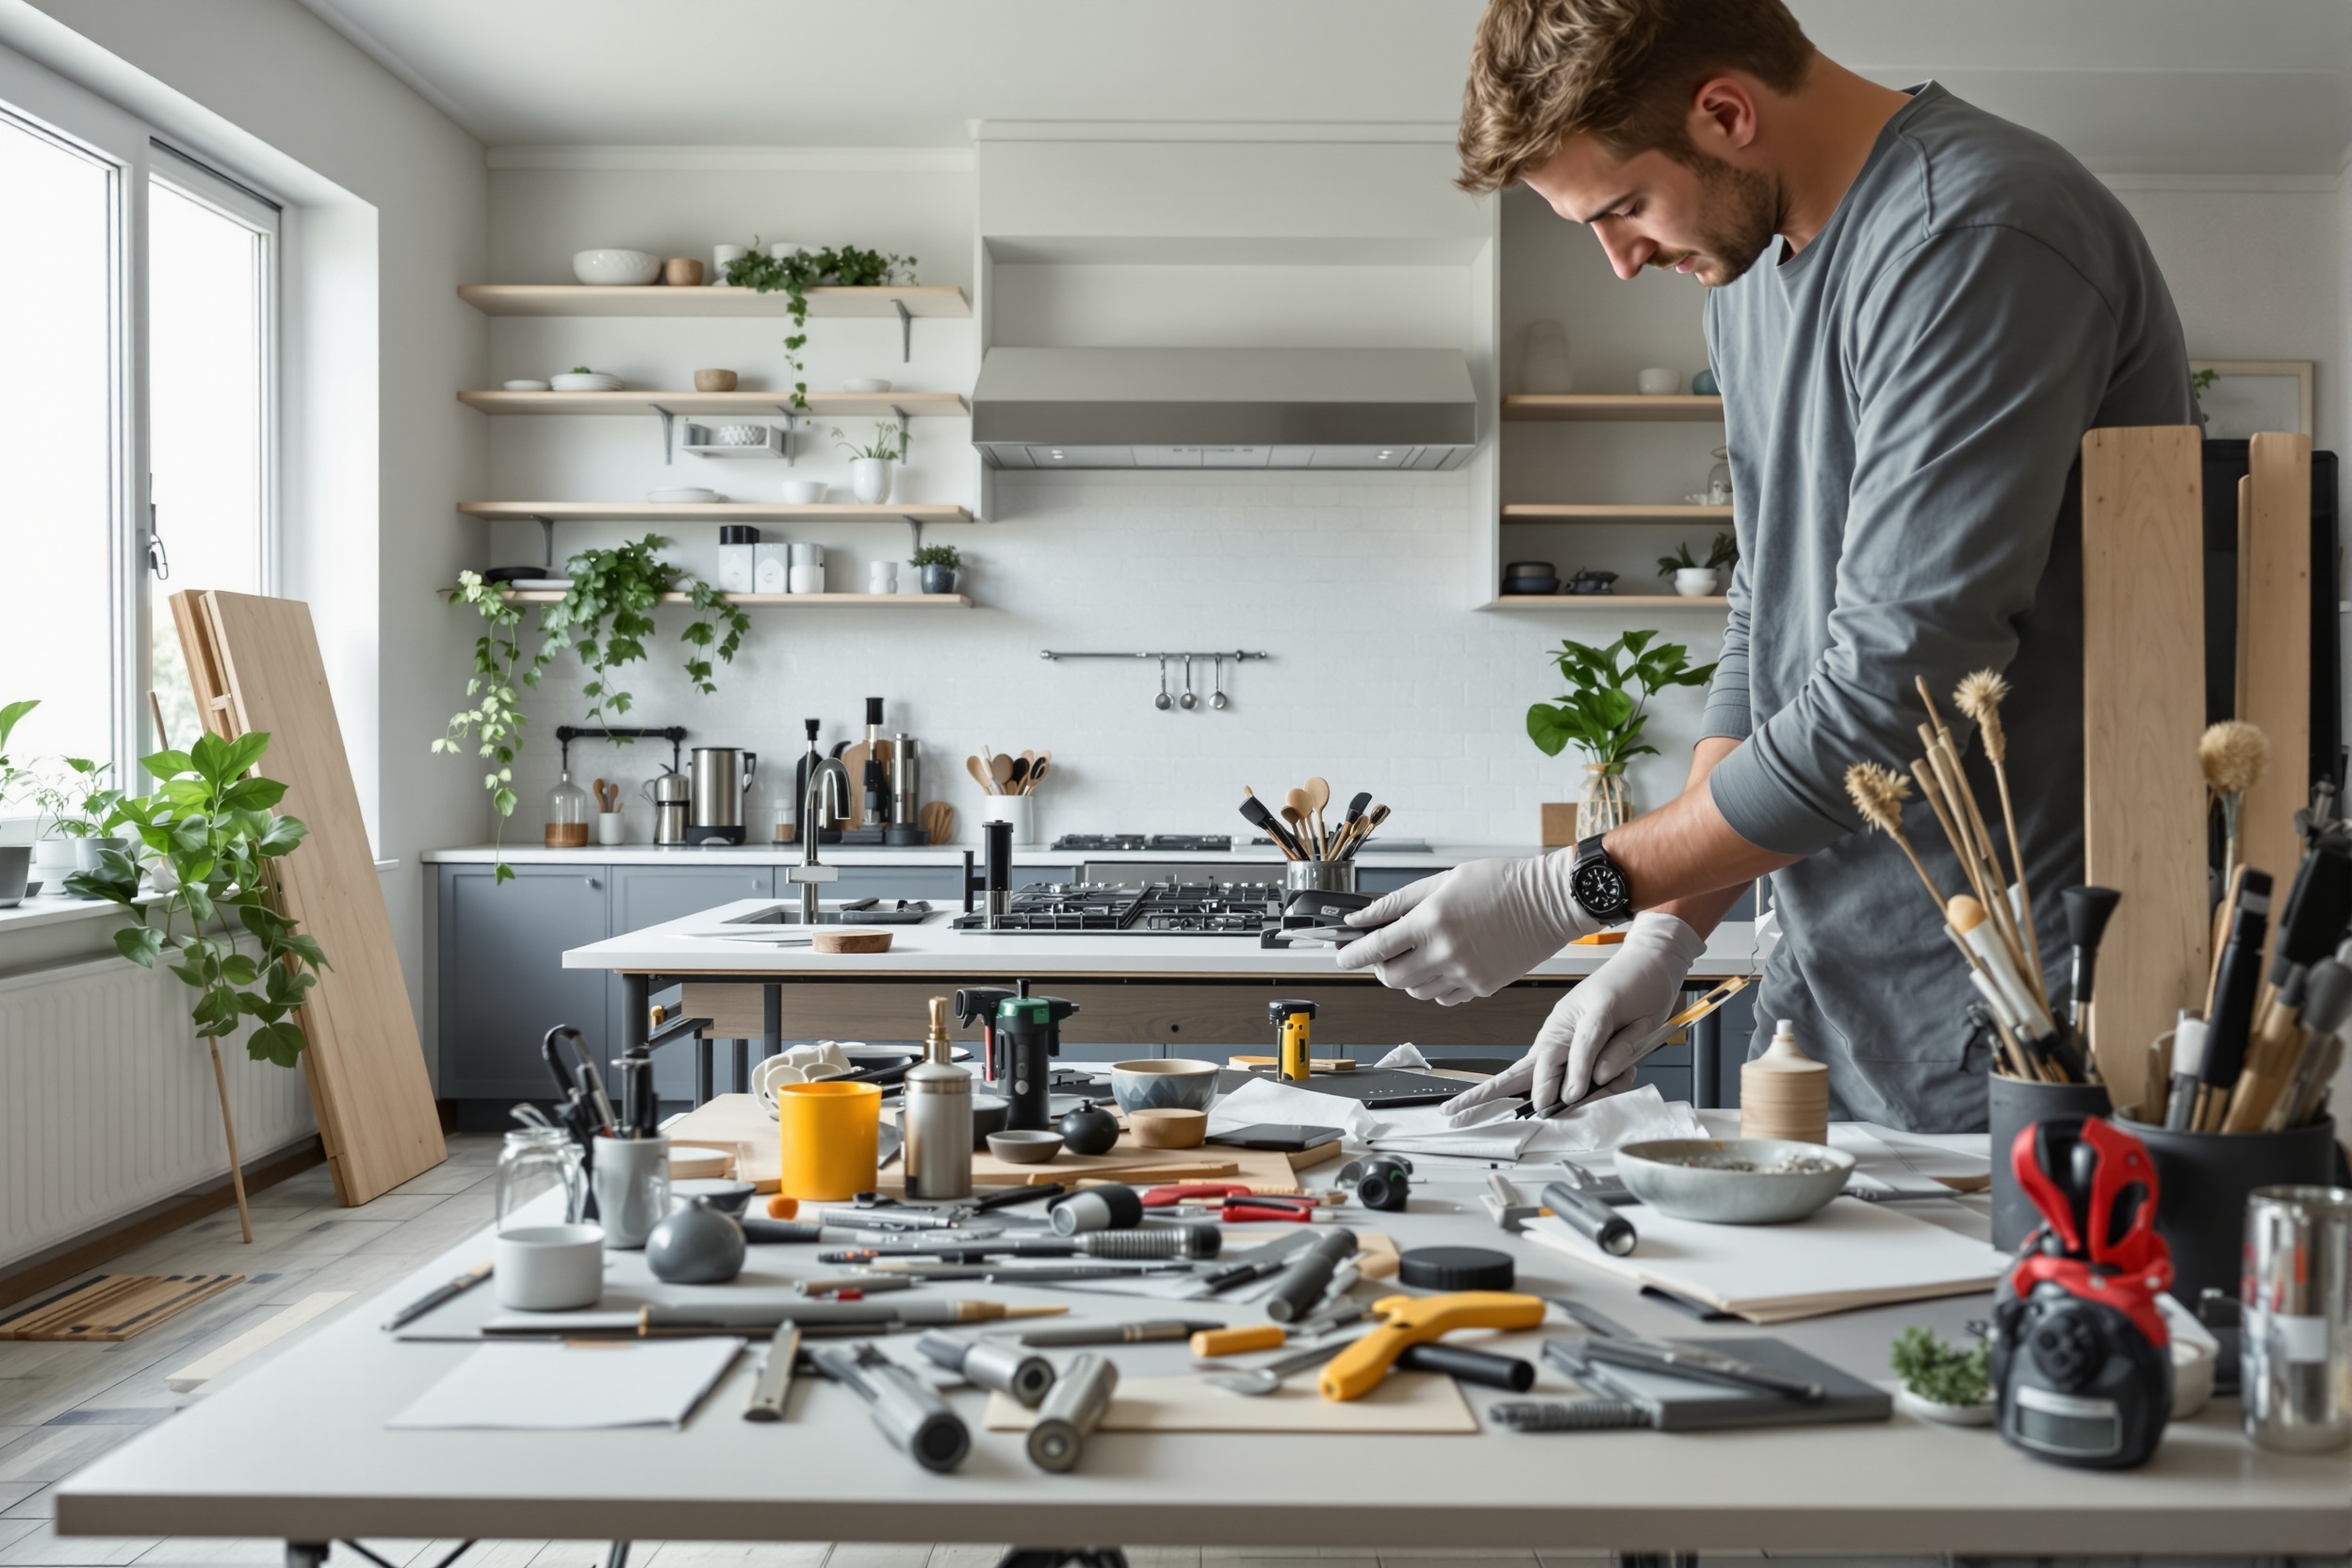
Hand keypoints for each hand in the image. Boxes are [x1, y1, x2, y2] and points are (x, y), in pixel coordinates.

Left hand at [1333, 855, 1597, 1003]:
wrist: (1550, 900)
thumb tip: (1361, 916)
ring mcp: (1466, 975)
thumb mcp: (1443, 880)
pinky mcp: (1483, 987)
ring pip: (1415, 992)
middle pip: (1390, 978)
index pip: (1374, 948)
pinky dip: (1434, 986)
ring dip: (1407, 976)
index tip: (1340, 955)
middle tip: (1380, 953)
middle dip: (1378, 967)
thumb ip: (1397, 902)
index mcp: (1432, 921)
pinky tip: (1442, 964)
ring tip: (1418, 953)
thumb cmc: (1502, 883)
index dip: (1350, 955)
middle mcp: (1446, 952)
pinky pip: (1444, 998)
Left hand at [1443, 912, 1706, 1119]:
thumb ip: (1597, 1073)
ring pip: (1558, 1060)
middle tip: (1473, 1107)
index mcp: (1558, 1044)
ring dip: (1563, 1083)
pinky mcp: (1600, 1006)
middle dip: (1495, 1089)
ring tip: (1577, 1096)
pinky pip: (1589, 1042)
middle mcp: (1561, 1033)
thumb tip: (1578, 1095)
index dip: (1490, 1091)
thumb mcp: (1612, 1049)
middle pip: (1525, 1069)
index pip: (1519, 1074)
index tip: (1460, 1107)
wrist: (1653, 963)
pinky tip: (1593, 1078)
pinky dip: (1589, 1063)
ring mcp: (1578, 1018)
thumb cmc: (1630, 1003)